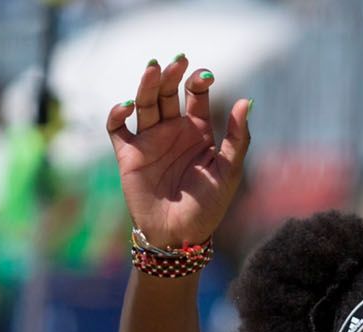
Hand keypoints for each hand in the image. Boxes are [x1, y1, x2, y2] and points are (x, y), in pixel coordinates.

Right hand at [105, 56, 251, 248]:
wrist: (179, 237)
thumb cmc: (208, 207)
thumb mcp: (228, 171)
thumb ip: (237, 138)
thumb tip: (245, 101)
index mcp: (197, 131)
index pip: (195, 95)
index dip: (198, 82)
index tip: (205, 78)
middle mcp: (172, 131)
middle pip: (167, 93)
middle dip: (170, 76)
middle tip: (175, 62)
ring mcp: (149, 141)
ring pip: (144, 104)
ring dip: (146, 85)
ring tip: (152, 70)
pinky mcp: (128, 156)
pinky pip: (117, 129)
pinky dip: (117, 114)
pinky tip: (126, 106)